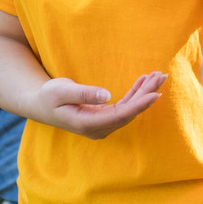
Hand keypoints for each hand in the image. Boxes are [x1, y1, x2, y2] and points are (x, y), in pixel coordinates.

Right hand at [38, 71, 166, 139]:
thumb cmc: (49, 96)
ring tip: (157, 76)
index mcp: (88, 124)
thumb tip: (106, 95)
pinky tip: (143, 82)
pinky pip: (124, 106)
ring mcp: (102, 124)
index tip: (156, 94)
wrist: (40, 105)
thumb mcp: (62, 91)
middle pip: (129, 112)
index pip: (120, 115)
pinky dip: (134, 93)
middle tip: (162, 76)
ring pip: (129, 109)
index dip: (139, 105)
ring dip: (143, 93)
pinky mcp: (103, 117)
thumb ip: (83, 94)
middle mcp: (98, 127)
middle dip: (146, 94)